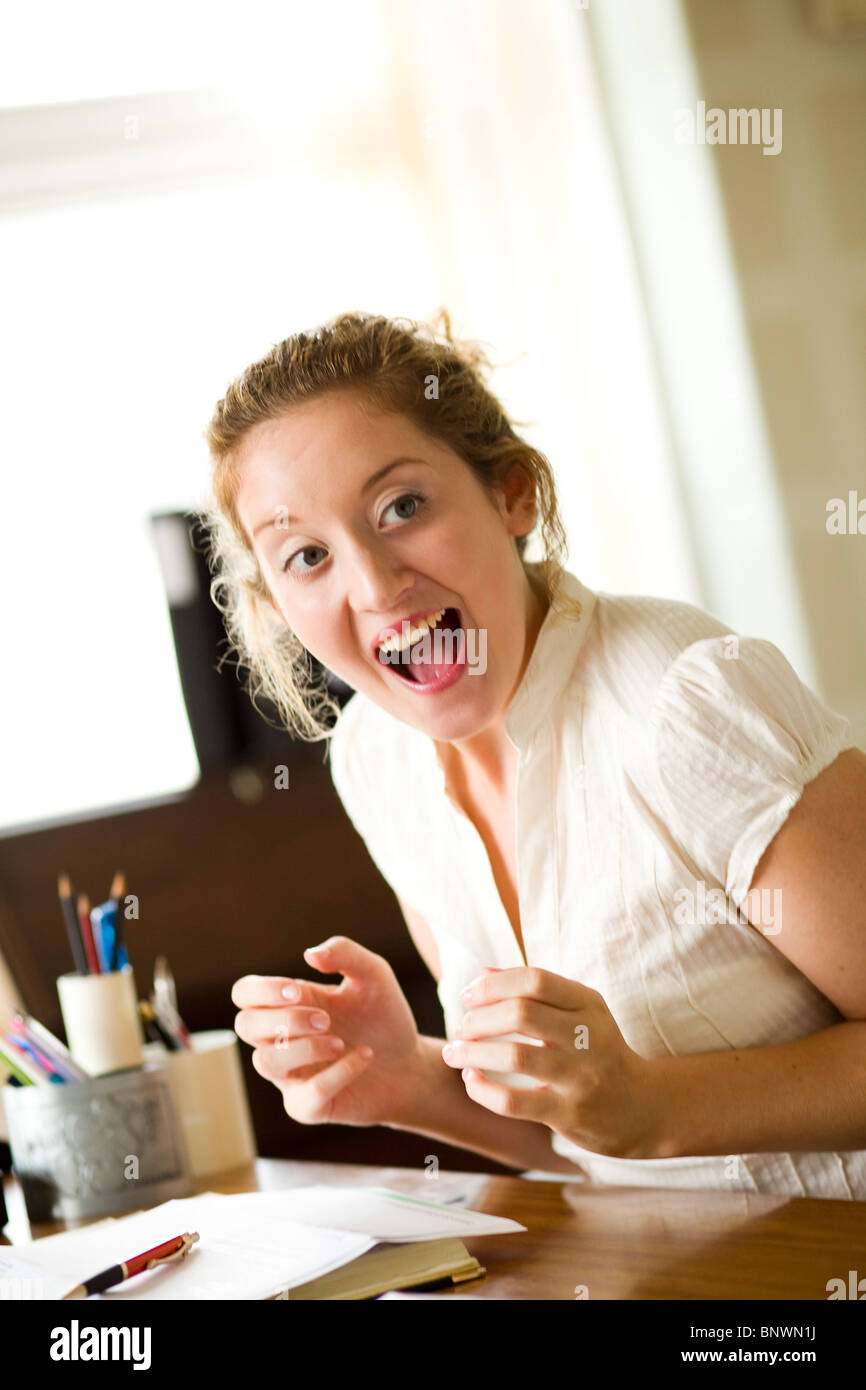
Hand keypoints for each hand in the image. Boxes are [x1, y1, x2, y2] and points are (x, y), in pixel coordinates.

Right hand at [232, 936, 422, 1127]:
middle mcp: (282, 1039)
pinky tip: (365, 1057)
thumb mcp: (374, 975)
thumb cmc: (384, 1017)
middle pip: (245, 1026)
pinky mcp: (309, 1106)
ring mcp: (292, 1075)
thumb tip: (309, 955)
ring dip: (302, 1048)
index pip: (245, 993)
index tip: (297, 991)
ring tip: (340, 1042)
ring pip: (265, 1062)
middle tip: (326, 1019)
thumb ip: (345, 954)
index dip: (261, 990)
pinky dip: (335, 1075)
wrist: (411, 1064)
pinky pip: (305, 1097)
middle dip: (284, 1019)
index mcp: (290, 1004)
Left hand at [441, 966, 662, 1159]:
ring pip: (515, 1056)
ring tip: (454, 1053)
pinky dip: (482, 1089)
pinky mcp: (569, 1113)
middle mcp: (588, 1036)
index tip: (467, 996)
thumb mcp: (578, 1012)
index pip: (535, 979)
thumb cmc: (599, 1051)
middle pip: (521, 1013)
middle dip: (479, 1018)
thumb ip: (532, 991)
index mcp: (588, 1004)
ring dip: (473, 1051)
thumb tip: (481, 973)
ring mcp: (580, 1076)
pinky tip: (471, 1080)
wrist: (644, 1108)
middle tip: (461, 1027)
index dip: (493, 984)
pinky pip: (514, 1102)